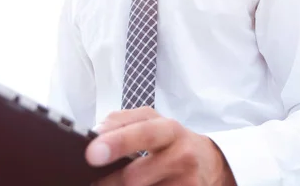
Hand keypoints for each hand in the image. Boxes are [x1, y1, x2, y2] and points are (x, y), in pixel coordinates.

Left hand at [86, 107, 235, 185]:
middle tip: (93, 180)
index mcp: (169, 129)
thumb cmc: (170, 140)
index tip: (91, 153)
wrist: (207, 162)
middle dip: (109, 181)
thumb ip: (122, 121)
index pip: (142, 133)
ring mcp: (186, 182)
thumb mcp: (151, 121)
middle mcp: (181, 156)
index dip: (116, 143)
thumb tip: (96, 132)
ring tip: (111, 183)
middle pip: (136, 175)